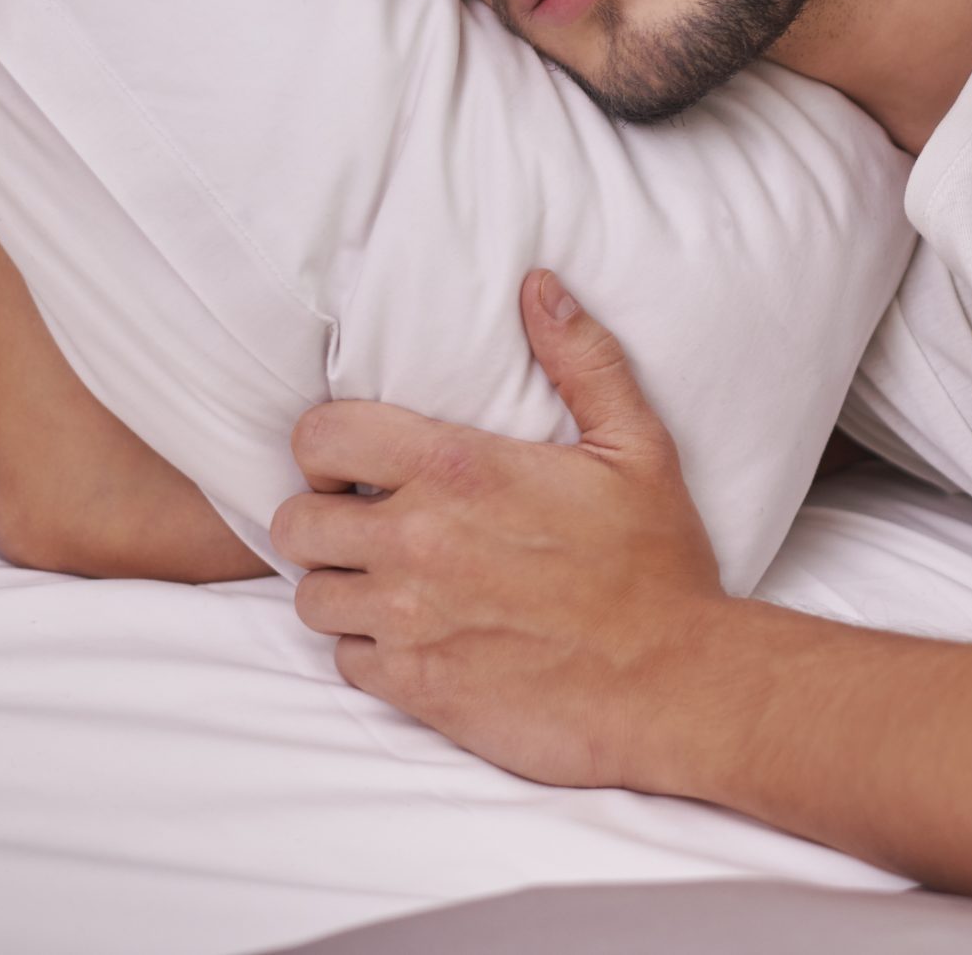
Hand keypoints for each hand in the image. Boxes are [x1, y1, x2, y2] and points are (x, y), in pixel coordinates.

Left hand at [269, 269, 732, 789]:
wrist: (673, 682)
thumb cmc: (657, 563)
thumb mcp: (636, 446)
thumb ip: (582, 359)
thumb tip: (539, 285)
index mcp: (459, 472)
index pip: (322, 436)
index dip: (329, 445)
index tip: (362, 462)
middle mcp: (417, 543)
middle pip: (297, 521)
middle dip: (326, 518)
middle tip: (372, 524)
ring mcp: (409, 619)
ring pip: (312, 596)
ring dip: (344, 585)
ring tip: (394, 581)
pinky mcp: (415, 685)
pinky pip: (346, 659)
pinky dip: (371, 647)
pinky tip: (420, 634)